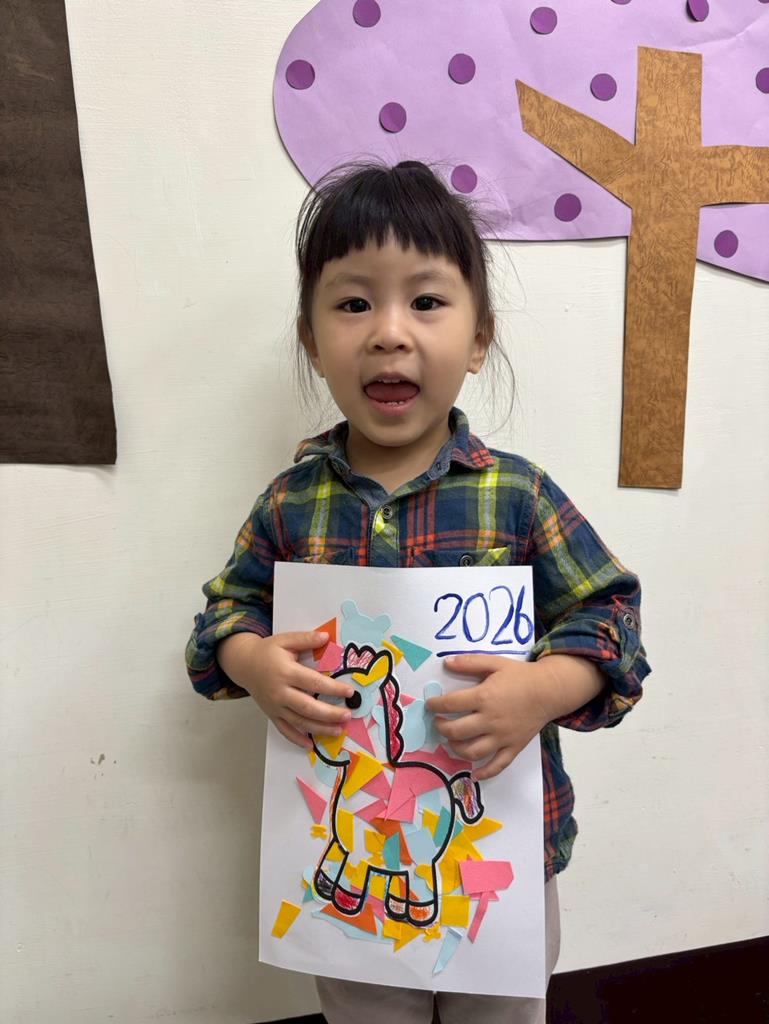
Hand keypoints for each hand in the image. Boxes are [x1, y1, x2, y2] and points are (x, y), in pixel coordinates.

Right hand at [216, 631, 354, 748]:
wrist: (243, 664)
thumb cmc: (267, 651)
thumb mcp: (285, 640)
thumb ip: (305, 639)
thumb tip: (326, 637)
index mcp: (285, 672)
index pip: (313, 682)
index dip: (333, 688)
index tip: (349, 692)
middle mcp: (280, 692)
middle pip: (307, 707)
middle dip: (330, 714)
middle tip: (347, 715)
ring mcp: (275, 706)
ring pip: (299, 721)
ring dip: (319, 728)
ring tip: (338, 730)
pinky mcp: (271, 714)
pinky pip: (284, 729)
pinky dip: (296, 739)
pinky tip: (310, 745)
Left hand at [426, 656, 553, 780]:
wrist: (549, 690)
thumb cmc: (521, 676)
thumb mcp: (495, 663)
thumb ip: (469, 663)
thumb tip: (446, 663)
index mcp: (484, 697)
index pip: (451, 704)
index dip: (435, 705)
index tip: (430, 705)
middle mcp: (490, 720)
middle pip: (456, 731)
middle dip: (441, 728)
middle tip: (438, 722)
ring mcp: (502, 737)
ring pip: (472, 752)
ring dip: (456, 749)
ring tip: (451, 741)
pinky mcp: (513, 747)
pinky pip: (498, 765)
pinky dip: (484, 773)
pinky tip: (474, 774)